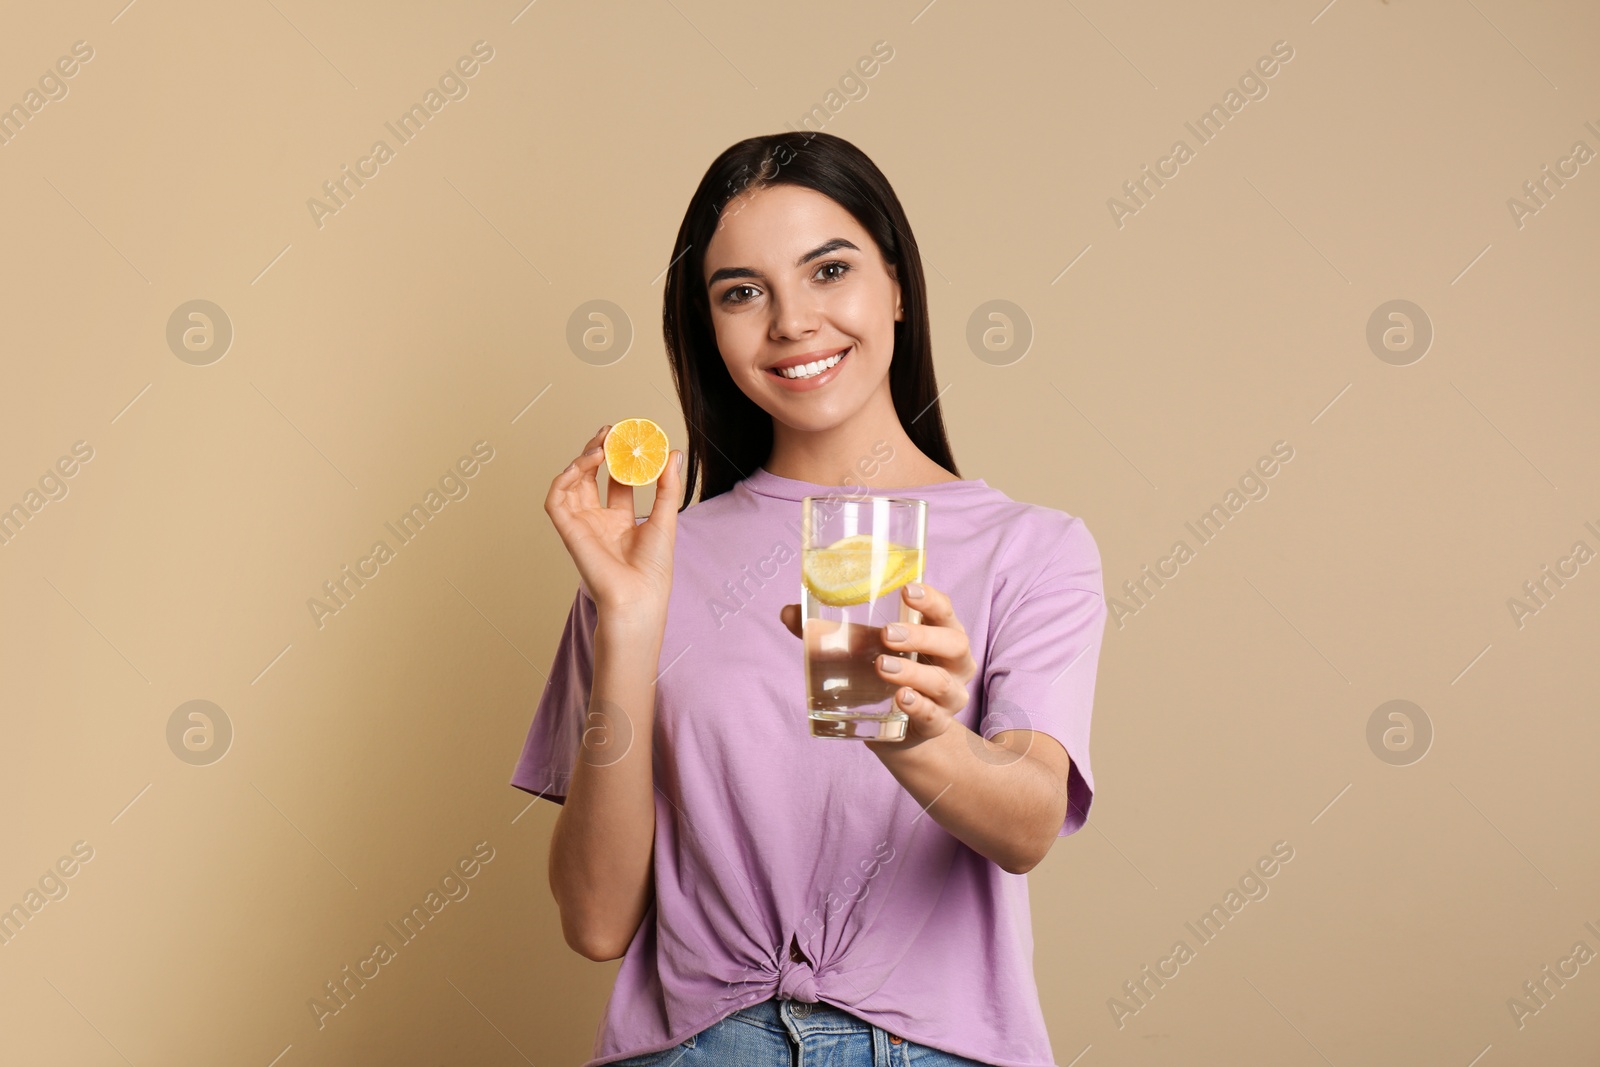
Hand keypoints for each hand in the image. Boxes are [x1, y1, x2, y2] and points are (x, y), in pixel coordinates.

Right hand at [544, 425, 683, 620]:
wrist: (639, 597)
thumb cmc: (653, 569)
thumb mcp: (665, 518)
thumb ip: (667, 486)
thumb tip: (673, 453)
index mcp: (620, 521)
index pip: (616, 480)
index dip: (620, 458)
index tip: (628, 438)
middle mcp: (598, 521)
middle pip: (591, 477)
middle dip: (598, 451)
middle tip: (610, 431)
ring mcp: (582, 525)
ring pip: (571, 483)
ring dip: (582, 460)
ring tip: (600, 444)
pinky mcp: (569, 531)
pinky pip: (555, 499)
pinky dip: (564, 478)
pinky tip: (584, 463)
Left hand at [779, 581, 977, 751]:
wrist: (897, 727)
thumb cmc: (882, 671)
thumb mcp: (861, 649)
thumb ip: (827, 631)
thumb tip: (788, 613)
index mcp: (939, 632)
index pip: (944, 610)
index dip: (931, 599)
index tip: (907, 590)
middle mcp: (952, 662)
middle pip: (954, 642)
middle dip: (922, 635)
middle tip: (887, 633)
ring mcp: (948, 695)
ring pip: (941, 682)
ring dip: (912, 673)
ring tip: (881, 666)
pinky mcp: (936, 723)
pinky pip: (934, 717)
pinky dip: (919, 707)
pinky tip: (901, 699)